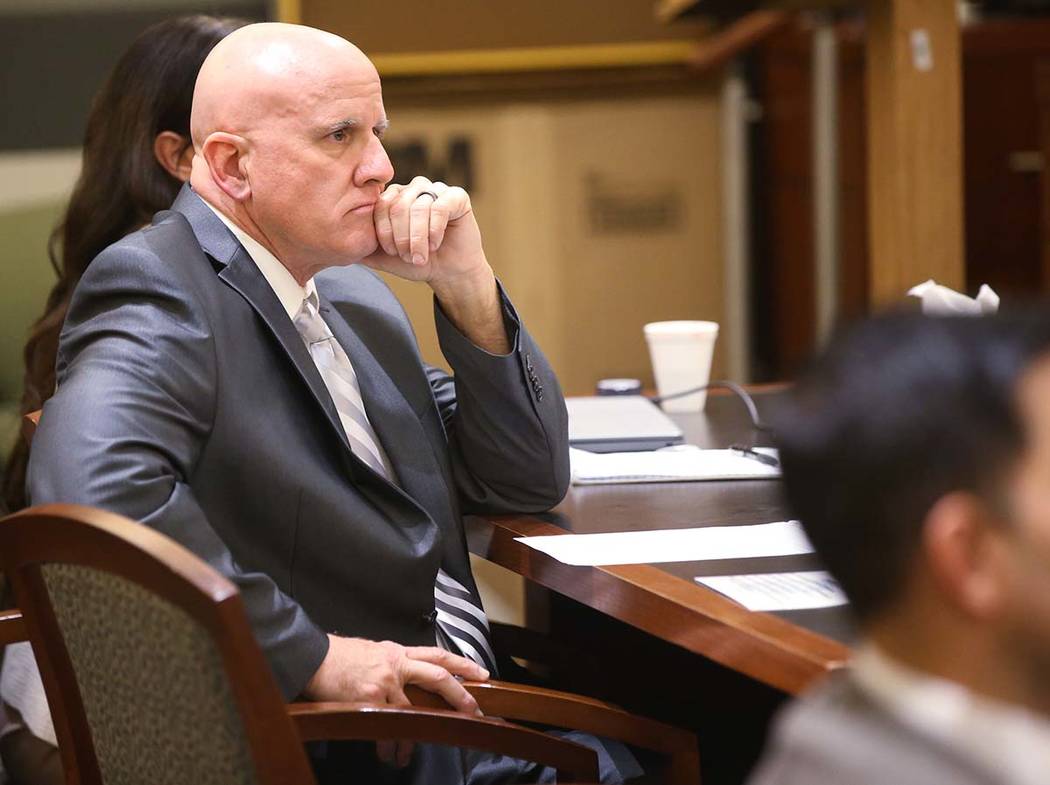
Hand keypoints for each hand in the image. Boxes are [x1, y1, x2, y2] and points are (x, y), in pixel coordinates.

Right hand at [304, 635, 489, 766]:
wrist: (312, 657)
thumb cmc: (339, 656)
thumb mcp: (373, 650)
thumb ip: (393, 662)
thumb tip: (406, 677)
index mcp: (398, 652)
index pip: (437, 655)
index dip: (462, 664)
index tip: (482, 674)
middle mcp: (396, 665)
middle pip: (438, 679)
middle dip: (460, 696)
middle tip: (474, 712)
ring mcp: (384, 683)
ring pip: (412, 713)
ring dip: (413, 738)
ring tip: (407, 755)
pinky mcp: (368, 700)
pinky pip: (386, 728)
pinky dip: (389, 745)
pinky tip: (387, 754)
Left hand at [364, 176, 491, 292]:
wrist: (448, 273)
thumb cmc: (417, 262)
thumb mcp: (384, 258)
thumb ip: (363, 248)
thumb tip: (335, 245)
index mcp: (394, 198)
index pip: (380, 206)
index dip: (384, 233)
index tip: (393, 253)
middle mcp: (413, 189)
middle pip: (397, 206)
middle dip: (401, 238)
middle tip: (408, 257)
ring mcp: (435, 190)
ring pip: (418, 208)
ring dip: (418, 238)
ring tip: (421, 256)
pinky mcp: (457, 197)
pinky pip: (439, 208)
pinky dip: (435, 231)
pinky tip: (436, 244)